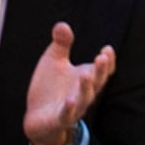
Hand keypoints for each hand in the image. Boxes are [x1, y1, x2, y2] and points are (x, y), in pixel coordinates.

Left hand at [21, 23, 113, 144]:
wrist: (37, 116)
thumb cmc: (50, 88)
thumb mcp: (53, 61)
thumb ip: (60, 45)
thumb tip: (62, 25)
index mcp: (86, 77)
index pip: (103, 70)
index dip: (108, 61)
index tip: (107, 49)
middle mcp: (83, 93)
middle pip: (97, 82)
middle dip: (100, 70)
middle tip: (102, 58)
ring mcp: (74, 107)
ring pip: (85, 98)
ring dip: (86, 87)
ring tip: (86, 75)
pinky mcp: (60, 119)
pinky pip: (67, 115)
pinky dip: (69, 109)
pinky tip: (70, 101)